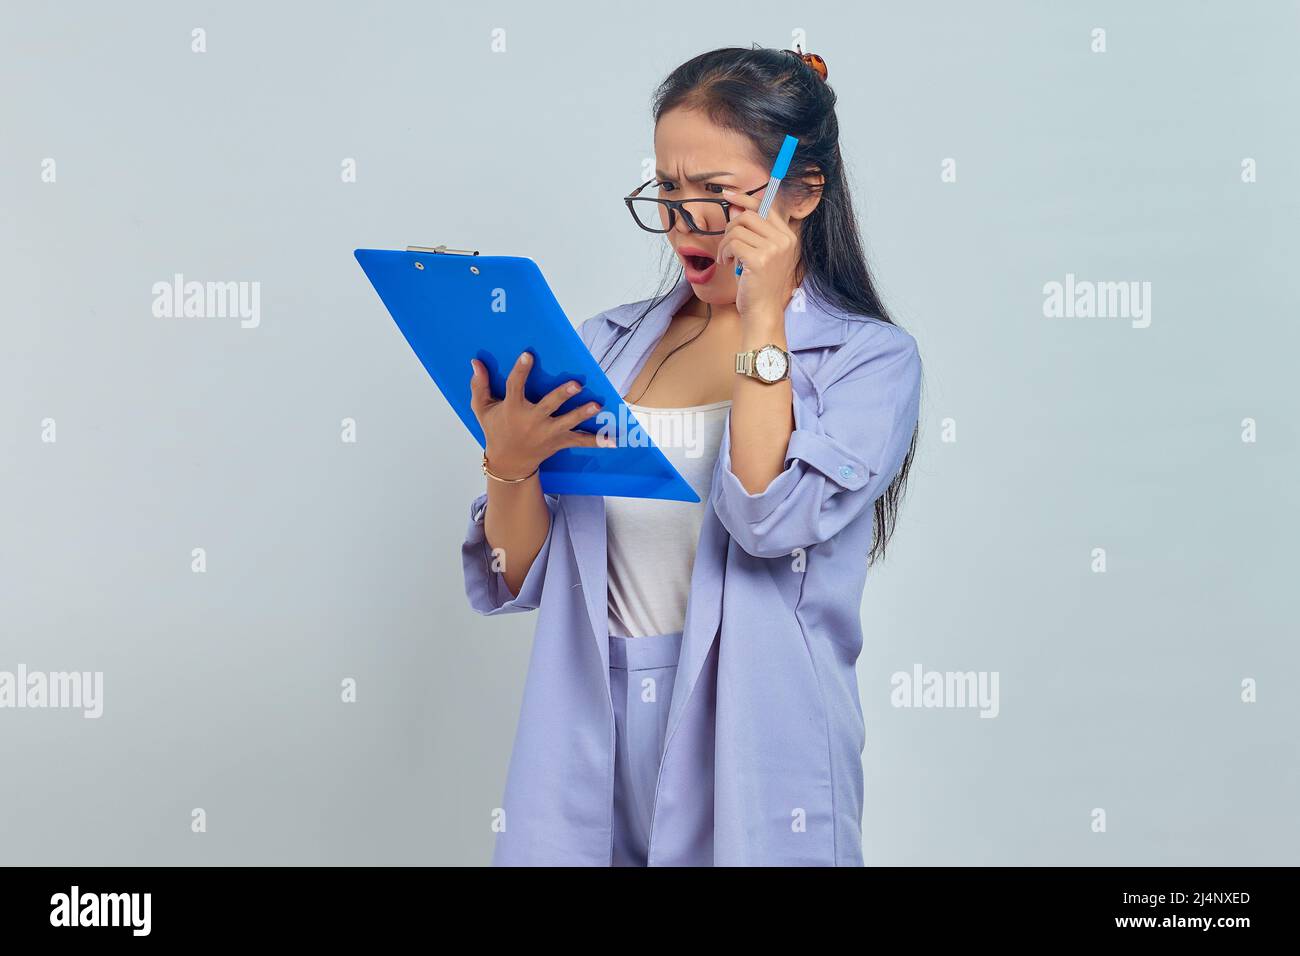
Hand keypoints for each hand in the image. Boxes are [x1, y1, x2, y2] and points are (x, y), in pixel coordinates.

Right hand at [469, 352, 612, 479]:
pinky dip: (596, 441)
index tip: (528, 355)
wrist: (508, 463)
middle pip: (549, 406)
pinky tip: (613, 440)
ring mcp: (547, 433)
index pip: (515, 386)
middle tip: (576, 384)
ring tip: (597, 405)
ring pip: (567, 422)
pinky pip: (580, 441)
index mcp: (512, 409)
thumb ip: (479, 386)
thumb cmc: (496, 430)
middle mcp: (531, 421)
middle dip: (562, 395)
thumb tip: (475, 362)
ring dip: (583, 414)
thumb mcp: (482, 409)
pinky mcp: (559, 442)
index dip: (521, 371)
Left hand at [717, 186, 798, 324]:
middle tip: (728, 246)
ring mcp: (773, 249)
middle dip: (731, 228)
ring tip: (726, 258)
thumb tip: (737, 208)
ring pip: (737, 230)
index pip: (765, 207)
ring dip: (725, 244)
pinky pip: (732, 244)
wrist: (763, 311)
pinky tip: (727, 264)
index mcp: (787, 236)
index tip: (728, 195)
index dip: (745, 199)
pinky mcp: (759, 259)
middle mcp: (784, 240)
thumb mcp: (760, 254)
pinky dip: (724, 253)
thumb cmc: (759, 284)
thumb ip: (753, 232)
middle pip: (748, 216)